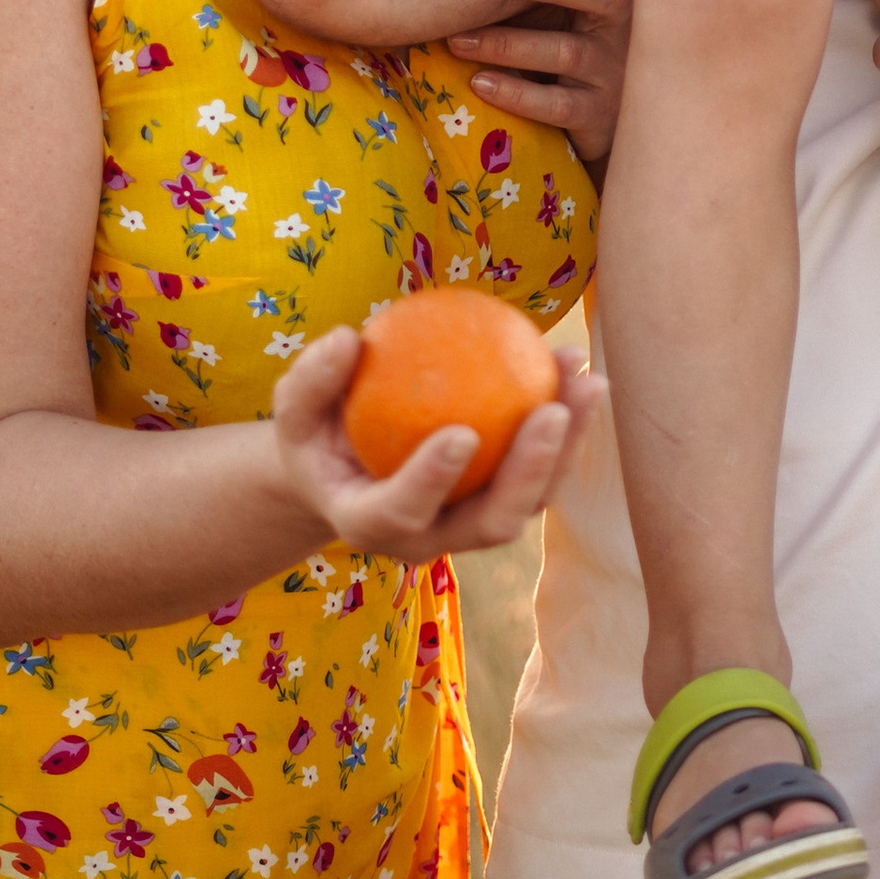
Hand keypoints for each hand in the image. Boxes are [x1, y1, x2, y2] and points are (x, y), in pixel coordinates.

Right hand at [269, 324, 604, 559]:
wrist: (344, 472)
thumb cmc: (316, 436)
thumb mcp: (293, 411)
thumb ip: (311, 381)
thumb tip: (347, 340)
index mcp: (368, 523)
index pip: (402, 512)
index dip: (432, 481)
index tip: (461, 433)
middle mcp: (428, 539)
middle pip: (489, 524)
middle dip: (528, 475)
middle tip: (551, 411)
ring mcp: (470, 526)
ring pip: (530, 502)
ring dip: (567, 448)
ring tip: (586, 381)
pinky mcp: (501, 502)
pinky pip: (542, 470)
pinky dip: (567, 424)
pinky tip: (573, 366)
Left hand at [443, 0, 631, 165]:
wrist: (610, 113)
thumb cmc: (585, 42)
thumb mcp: (589, 4)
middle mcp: (624, 28)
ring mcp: (614, 74)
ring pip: (566, 52)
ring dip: (508, 45)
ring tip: (459, 42)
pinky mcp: (598, 115)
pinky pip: (558, 105)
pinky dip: (517, 94)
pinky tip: (480, 85)